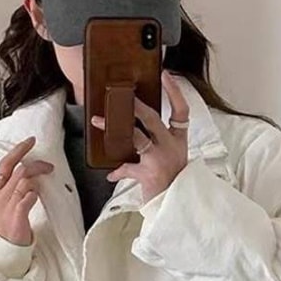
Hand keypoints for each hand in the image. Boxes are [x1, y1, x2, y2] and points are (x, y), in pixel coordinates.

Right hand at [0, 136, 53, 245]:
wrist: (1, 251)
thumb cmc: (3, 229)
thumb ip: (9, 190)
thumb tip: (25, 174)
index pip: (3, 165)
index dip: (17, 151)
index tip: (29, 142)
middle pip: (16, 170)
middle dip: (35, 163)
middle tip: (48, 164)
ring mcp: (5, 207)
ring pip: (24, 181)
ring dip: (38, 176)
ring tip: (47, 177)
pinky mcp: (16, 217)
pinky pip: (27, 198)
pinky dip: (34, 193)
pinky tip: (38, 194)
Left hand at [90, 70, 189, 202]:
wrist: (179, 205)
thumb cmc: (175, 183)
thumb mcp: (173, 160)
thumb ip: (158, 146)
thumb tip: (134, 134)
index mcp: (179, 141)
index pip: (182, 111)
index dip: (175, 91)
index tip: (166, 75)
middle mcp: (171, 146)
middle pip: (152, 118)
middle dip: (135, 106)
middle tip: (122, 95)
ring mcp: (160, 158)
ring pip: (135, 136)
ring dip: (113, 128)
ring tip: (98, 120)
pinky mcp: (148, 173)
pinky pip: (127, 168)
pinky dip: (119, 172)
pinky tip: (111, 175)